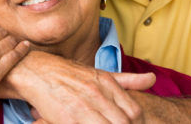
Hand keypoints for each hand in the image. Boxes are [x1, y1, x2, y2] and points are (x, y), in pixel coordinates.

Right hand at [7, 51, 154, 123]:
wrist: (38, 72)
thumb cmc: (71, 75)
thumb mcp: (101, 74)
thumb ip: (128, 80)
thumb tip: (152, 78)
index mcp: (108, 84)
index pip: (134, 111)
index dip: (136, 123)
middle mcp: (98, 95)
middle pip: (123, 123)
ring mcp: (83, 108)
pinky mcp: (68, 120)